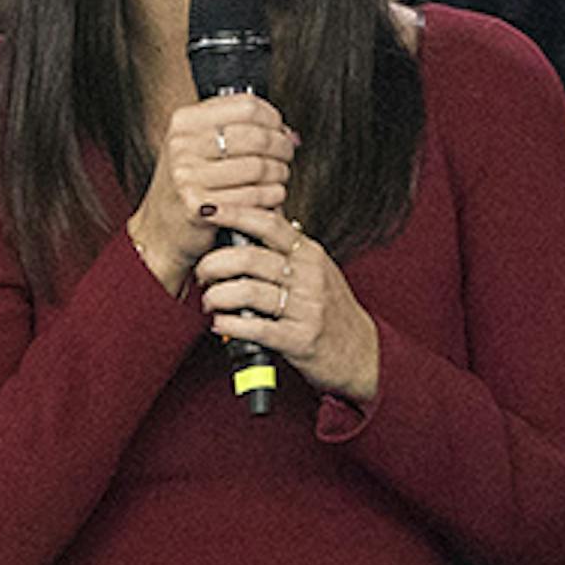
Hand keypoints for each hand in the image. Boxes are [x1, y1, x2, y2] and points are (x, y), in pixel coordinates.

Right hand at [130, 89, 293, 294]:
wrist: (162, 230)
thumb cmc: (191, 186)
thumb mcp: (201, 147)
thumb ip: (239, 131)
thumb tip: (289, 134)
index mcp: (185, 122)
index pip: (247, 106)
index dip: (273, 118)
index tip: (279, 130)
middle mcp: (182, 145)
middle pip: (257, 136)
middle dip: (282, 148)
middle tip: (286, 157)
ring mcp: (187, 176)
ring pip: (259, 167)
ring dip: (280, 174)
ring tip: (279, 179)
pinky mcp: (199, 206)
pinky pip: (254, 196)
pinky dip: (272, 197)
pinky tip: (271, 197)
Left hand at [194, 209, 379, 402]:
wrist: (361, 353)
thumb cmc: (331, 311)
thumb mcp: (317, 271)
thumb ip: (288, 249)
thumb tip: (253, 218)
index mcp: (311, 255)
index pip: (269, 223)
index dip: (235, 213)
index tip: (208, 211)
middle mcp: (310, 277)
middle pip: (250, 257)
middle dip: (214, 263)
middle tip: (202, 272)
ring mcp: (307, 308)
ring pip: (248, 291)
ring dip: (217, 295)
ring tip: (209, 301)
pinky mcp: (300, 339)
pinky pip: (255, 327)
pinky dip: (229, 324)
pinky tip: (220, 323)